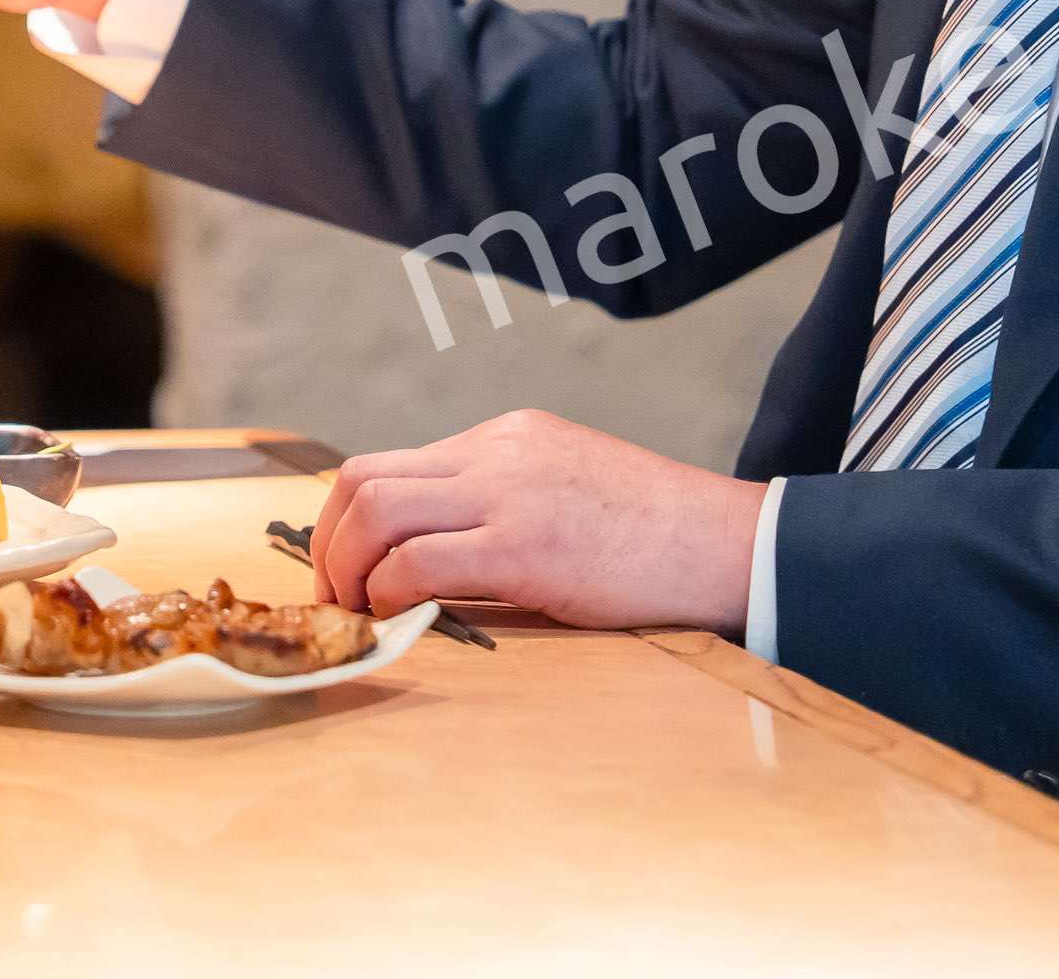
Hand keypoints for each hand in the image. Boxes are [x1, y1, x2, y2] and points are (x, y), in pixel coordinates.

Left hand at [309, 409, 760, 634]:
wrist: (730, 545)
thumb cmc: (659, 537)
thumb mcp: (570, 491)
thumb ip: (505, 506)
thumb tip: (435, 560)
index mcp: (508, 437)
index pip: (389, 464)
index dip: (346, 524)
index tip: (346, 573)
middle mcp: (498, 452)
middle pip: (363, 480)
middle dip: (328, 547)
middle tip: (336, 602)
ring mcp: (510, 493)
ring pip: (376, 511)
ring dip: (347, 571)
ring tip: (360, 618)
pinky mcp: (526, 545)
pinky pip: (420, 562)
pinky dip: (390, 595)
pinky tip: (402, 622)